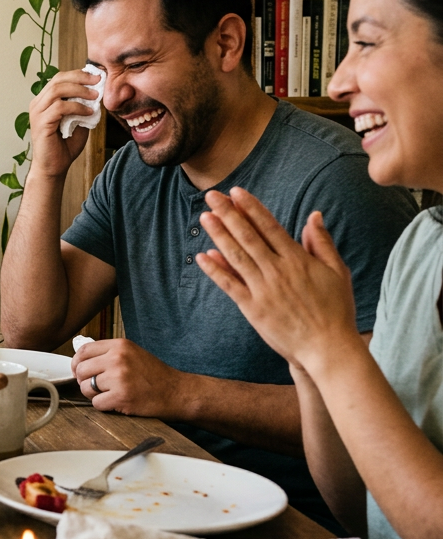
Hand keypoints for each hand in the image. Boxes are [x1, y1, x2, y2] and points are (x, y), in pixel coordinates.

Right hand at [26, 69, 100, 178]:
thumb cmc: (64, 146)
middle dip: (80, 77)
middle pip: (58, 79)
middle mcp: (37, 104)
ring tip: (95, 96)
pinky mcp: (41, 123)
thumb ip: (83, 106)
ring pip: (57, 90)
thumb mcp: (78, 121)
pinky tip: (88, 112)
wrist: (54, 167)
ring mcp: (37, 113)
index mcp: (44, 101)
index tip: (96, 77)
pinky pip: (60, 107)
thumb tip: (97, 92)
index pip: (59, 79)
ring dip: (80, 90)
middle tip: (98, 80)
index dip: (78, 74)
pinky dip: (77, 107)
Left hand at [72, 338, 189, 417]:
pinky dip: (104, 406)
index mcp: (120, 345)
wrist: (177, 392)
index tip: (79, 371)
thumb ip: (109, 354)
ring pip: (86, 387)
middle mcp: (118, 358)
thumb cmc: (154, 375)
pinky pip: (96, 403)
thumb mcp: (133, 354)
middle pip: (82, 370)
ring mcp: (119, 378)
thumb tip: (81, 360)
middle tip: (95, 387)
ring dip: (93, 395)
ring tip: (109, 394)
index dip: (77, 363)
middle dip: (84, 381)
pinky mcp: (122, 397)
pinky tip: (116, 402)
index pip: (83, 350)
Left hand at [196, 188, 357, 370]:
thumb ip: (321, 242)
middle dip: (228, 214)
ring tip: (205, 217)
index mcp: (297, 259)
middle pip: (247, 236)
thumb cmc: (336, 309)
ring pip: (236, 256)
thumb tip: (314, 215)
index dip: (251, 208)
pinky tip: (202, 256)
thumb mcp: (337, 271)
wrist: (328, 347)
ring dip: (218, 235)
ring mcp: (262, 289)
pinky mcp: (252, 308)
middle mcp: (277, 270)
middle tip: (211, 196)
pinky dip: (215, 270)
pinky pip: (230, 285)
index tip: (236, 192)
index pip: (269, 226)